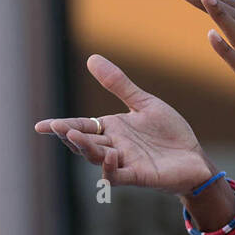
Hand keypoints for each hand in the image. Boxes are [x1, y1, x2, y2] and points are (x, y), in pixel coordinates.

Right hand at [34, 54, 214, 194]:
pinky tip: (109, 156)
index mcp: (112, 129)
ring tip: (74, 136)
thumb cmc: (168, 132)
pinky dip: (110, 169)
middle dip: (70, 135)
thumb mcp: (143, 103)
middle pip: (85, 142)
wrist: (194, 158)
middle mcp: (114, 146)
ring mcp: (125, 162)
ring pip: (97, 158)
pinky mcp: (140, 176)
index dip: (62, 127)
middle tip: (55, 127)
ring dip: (86, 148)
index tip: (40, 126)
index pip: (81, 126)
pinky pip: (119, 175)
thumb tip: (91, 58)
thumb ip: (119, 84)